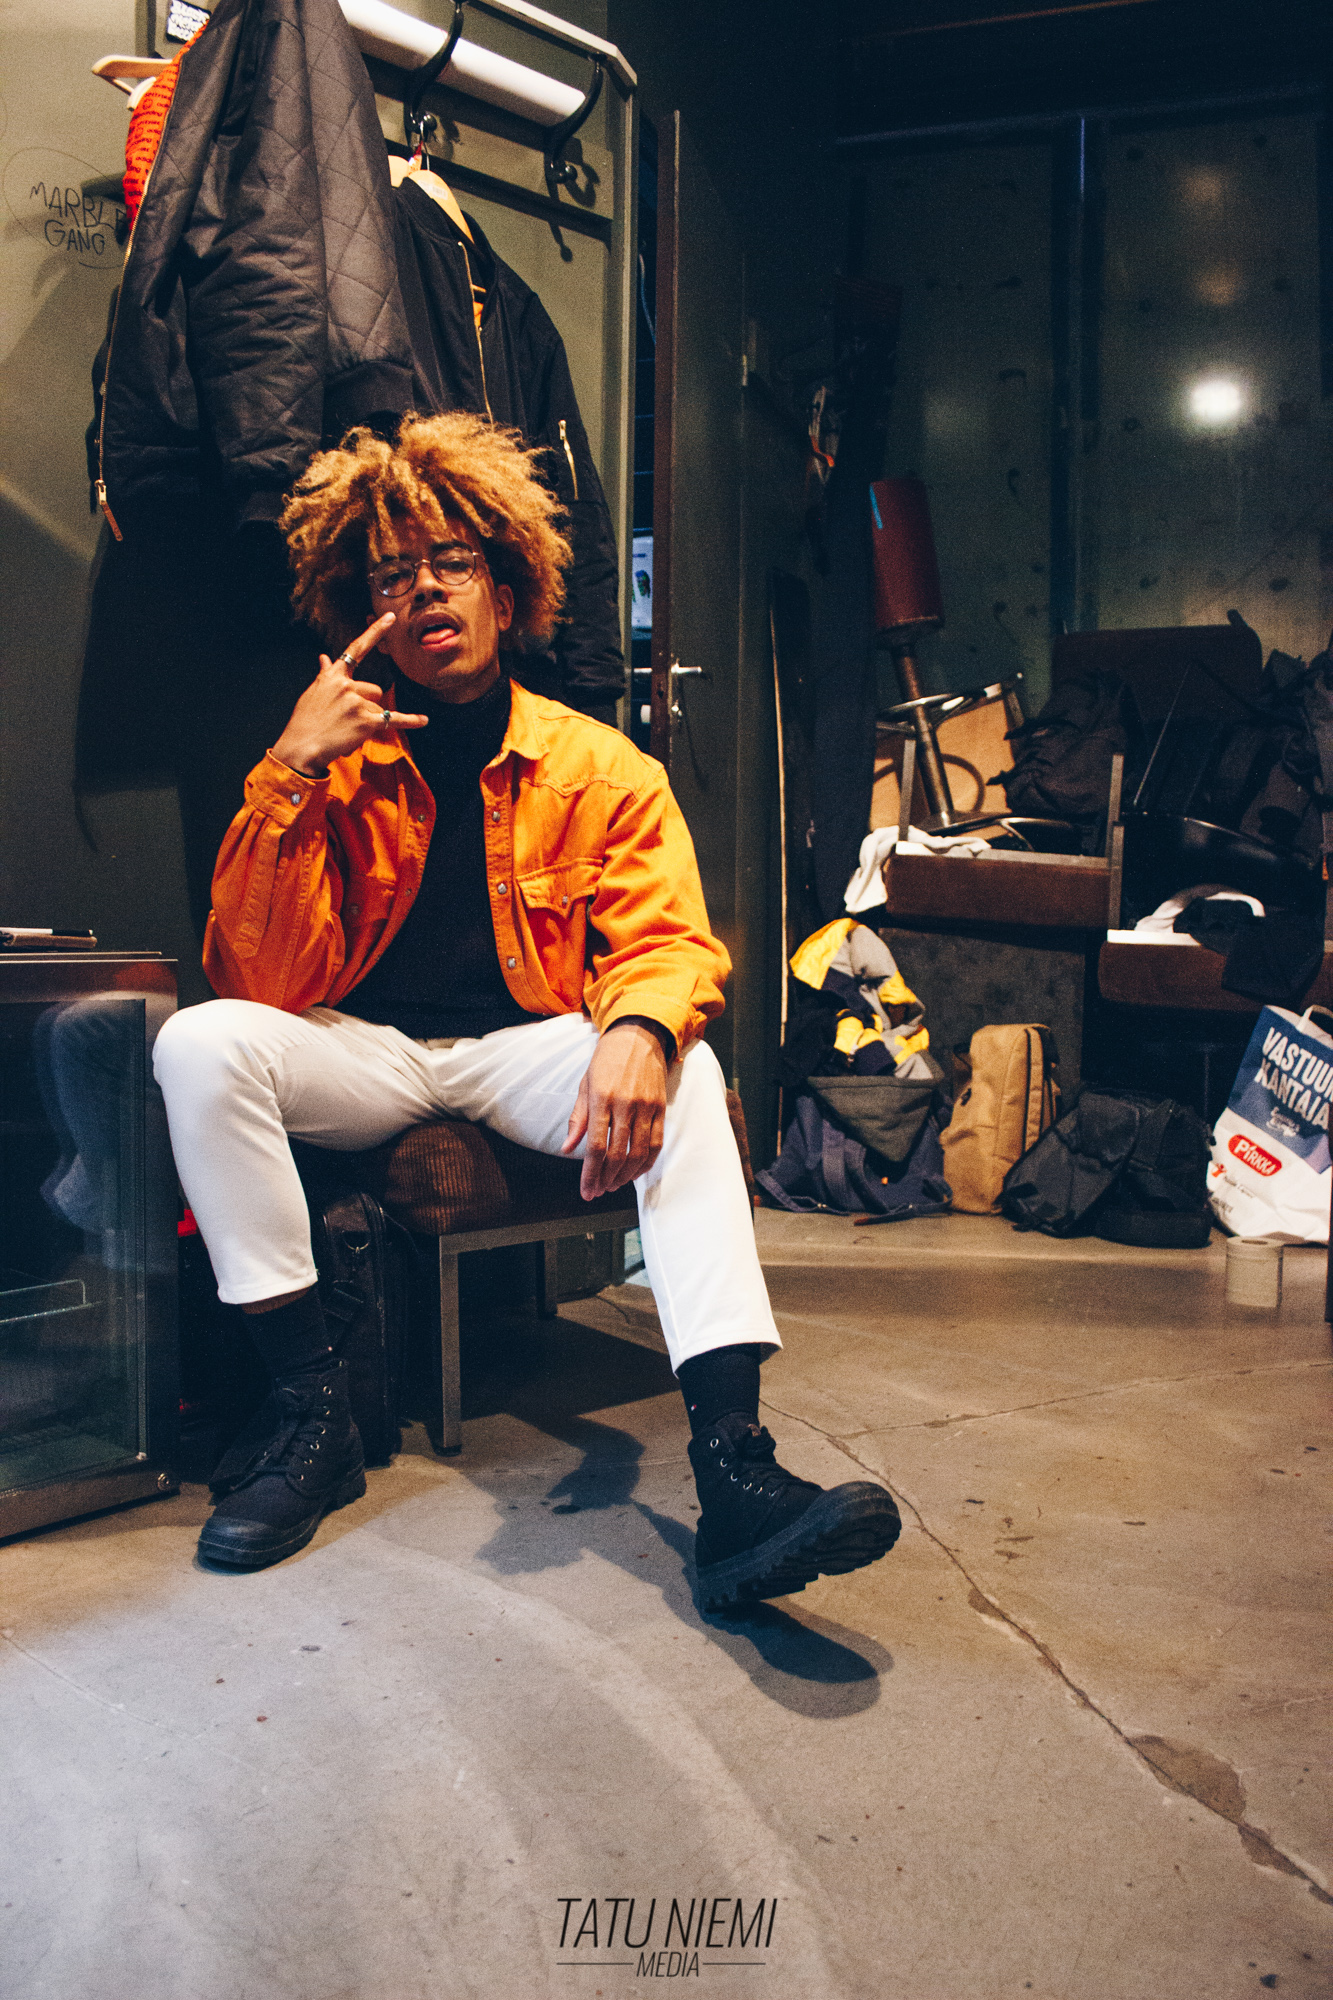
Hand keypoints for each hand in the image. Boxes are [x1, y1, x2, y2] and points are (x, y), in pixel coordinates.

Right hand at [272, 613, 427, 776]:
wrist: (301, 747)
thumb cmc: (304, 721)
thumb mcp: (312, 693)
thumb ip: (325, 675)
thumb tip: (324, 657)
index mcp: (333, 676)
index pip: (357, 648)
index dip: (375, 631)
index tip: (390, 617)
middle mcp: (347, 685)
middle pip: (375, 690)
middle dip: (367, 705)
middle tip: (346, 720)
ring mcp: (357, 703)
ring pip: (378, 707)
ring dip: (369, 720)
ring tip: (347, 730)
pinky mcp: (366, 722)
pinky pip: (393, 720)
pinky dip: (410, 721)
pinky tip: (424, 720)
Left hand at [561, 1020, 669, 1199]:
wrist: (638, 1035)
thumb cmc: (606, 1060)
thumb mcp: (585, 1085)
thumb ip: (578, 1119)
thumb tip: (567, 1148)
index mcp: (602, 1098)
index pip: (595, 1146)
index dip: (590, 1174)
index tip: (586, 1190)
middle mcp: (625, 1104)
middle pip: (617, 1154)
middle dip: (605, 1179)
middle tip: (597, 1191)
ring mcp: (647, 1107)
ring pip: (638, 1153)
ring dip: (625, 1175)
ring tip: (613, 1184)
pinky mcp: (661, 1108)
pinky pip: (656, 1143)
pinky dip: (646, 1163)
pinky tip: (634, 1172)